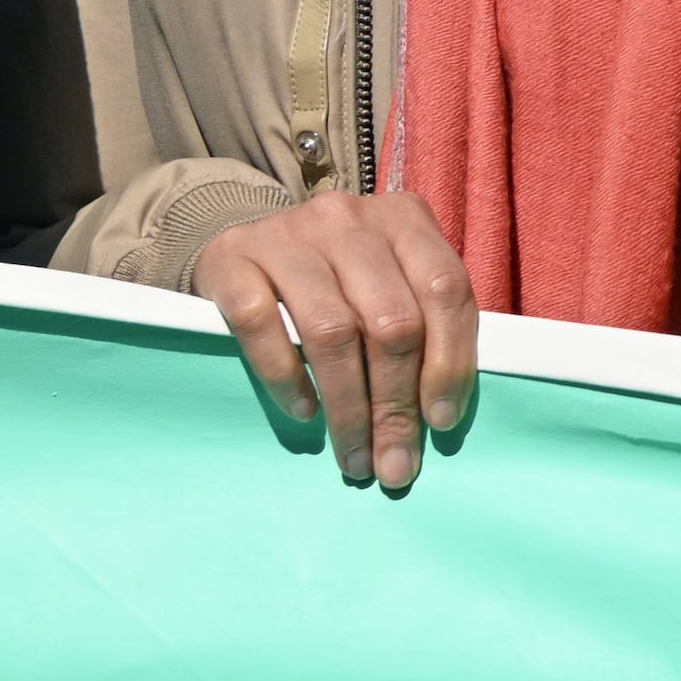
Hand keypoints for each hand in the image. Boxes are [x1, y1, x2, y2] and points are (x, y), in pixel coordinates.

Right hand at [193, 187, 479, 492]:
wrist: (246, 242)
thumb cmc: (335, 276)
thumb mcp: (388, 278)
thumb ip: (421, 323)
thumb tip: (440, 416)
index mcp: (404, 218)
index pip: (445, 291)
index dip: (449, 362)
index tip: (442, 422)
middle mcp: (349, 220)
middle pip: (391, 322)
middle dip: (396, 404)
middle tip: (393, 461)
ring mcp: (287, 235)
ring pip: (332, 332)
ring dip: (348, 407)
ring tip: (353, 456)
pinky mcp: (231, 259)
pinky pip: (262, 325)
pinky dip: (286, 376)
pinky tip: (304, 412)